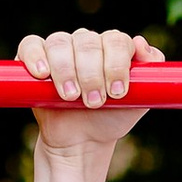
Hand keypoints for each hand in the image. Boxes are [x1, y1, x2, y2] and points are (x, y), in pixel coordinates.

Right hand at [19, 27, 160, 158]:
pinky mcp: (35, 57)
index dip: (116, 64)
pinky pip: (31, 44)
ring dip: (66, 71)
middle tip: (95, 102)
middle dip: (92, 74)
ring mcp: (60, 48)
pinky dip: (36, 57)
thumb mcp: (140, 99)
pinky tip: (43, 74)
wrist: (83, 141)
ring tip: (71, 97)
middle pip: (88, 41)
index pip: (116, 40)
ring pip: (60, 43)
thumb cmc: (112, 117)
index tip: (117, 92)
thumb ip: (150, 70)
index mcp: (113, 47)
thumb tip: (140, 42)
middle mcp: (86, 43)